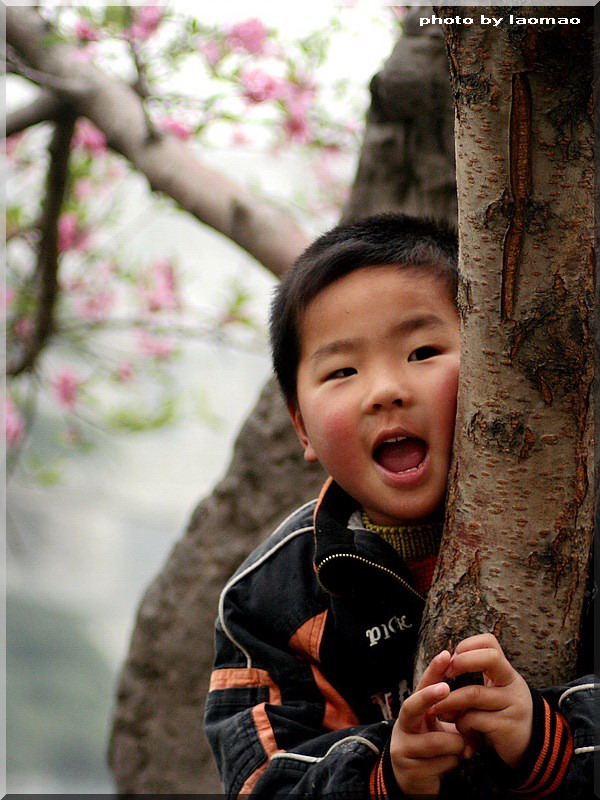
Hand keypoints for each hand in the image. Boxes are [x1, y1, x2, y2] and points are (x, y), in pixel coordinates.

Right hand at [390, 650, 466, 796]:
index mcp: (413, 711)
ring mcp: (403, 747)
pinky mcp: (409, 769)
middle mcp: (403, 725)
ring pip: (438, 741)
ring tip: (462, 747)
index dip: (433, 670)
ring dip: (457, 745)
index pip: (421, 685)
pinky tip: (452, 761)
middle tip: (446, 688)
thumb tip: (471, 692)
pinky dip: (454, 762)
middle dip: (429, 697)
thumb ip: (450, 712)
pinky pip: (442, 763)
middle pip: (411, 706)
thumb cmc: (430, 746)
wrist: (413, 779)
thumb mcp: (438, 726)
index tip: (446, 655)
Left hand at [431, 633, 532, 767]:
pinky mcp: (507, 727)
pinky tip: (462, 729)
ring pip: (473, 693)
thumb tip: (445, 662)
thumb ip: (477, 677)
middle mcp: (512, 684)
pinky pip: (475, 719)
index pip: (490, 642)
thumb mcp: (495, 690)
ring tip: (437, 708)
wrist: (531, 748)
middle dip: (462, 662)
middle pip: (490, 658)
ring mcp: (512, 705)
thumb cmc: (502, 714)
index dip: (468, 645)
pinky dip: (461, 723)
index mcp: (506, 672)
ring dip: (449, 700)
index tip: (452, 660)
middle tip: (446, 674)